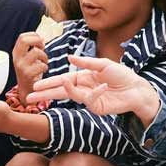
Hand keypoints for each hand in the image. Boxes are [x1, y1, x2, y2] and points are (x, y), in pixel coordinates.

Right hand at [11, 31, 50, 96]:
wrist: (27, 90)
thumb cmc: (30, 72)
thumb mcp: (28, 58)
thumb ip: (33, 48)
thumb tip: (42, 37)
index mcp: (16, 53)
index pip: (22, 37)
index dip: (34, 36)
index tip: (40, 42)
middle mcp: (16, 58)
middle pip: (25, 40)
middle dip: (37, 41)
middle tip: (42, 48)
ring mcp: (21, 66)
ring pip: (36, 52)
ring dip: (44, 56)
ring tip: (44, 62)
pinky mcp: (27, 74)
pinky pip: (41, 65)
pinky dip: (45, 66)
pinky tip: (43, 70)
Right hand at [27, 55, 160, 123]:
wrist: (137, 89)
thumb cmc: (122, 75)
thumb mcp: (103, 64)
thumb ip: (86, 62)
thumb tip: (68, 58)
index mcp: (82, 77)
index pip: (62, 80)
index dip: (48, 83)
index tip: (35, 86)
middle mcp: (83, 88)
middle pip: (60, 91)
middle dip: (45, 94)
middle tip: (29, 98)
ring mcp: (89, 99)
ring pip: (71, 96)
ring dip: (66, 90)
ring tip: (64, 82)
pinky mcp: (97, 107)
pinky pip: (90, 99)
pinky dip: (95, 92)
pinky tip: (104, 86)